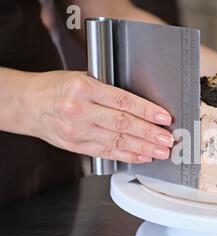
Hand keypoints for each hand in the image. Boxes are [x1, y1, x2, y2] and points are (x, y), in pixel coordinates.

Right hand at [27, 71, 173, 162]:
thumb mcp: (82, 78)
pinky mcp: (77, 146)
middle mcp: (80, 110)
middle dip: (149, 133)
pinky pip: (107, 152)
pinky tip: (142, 156)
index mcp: (84, 89)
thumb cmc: (58, 88)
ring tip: (161, 151)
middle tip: (167, 139)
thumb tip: (143, 105)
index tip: (163, 117)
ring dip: (143, 148)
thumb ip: (109, 91)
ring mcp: (78, 131)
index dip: (147, 111)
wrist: (29, 104)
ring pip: (117, 141)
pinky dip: (127, 155)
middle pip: (123, 124)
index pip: (123, 101)